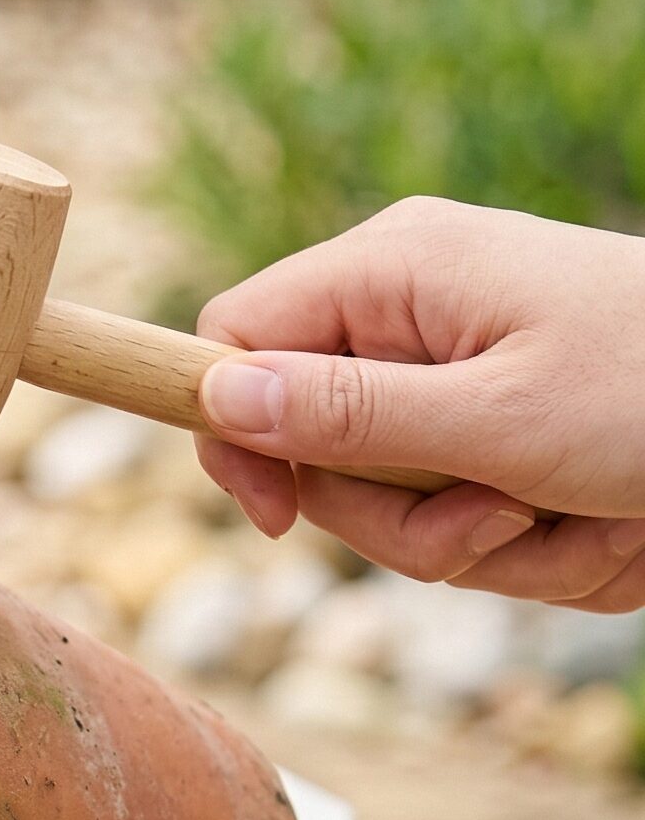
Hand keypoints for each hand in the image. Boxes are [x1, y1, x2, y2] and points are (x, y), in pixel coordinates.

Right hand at [195, 199, 644, 610]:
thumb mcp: (499, 418)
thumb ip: (346, 414)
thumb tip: (217, 395)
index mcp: (395, 272)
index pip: (233, 340)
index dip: (234, 436)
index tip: (277, 522)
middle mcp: (413, 316)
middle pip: (311, 450)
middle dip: (402, 518)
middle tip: (499, 514)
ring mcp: (459, 376)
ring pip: (390, 504)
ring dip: (480, 543)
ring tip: (572, 516)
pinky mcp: (502, 430)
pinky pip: (458, 519)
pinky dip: (531, 547)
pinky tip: (602, 523)